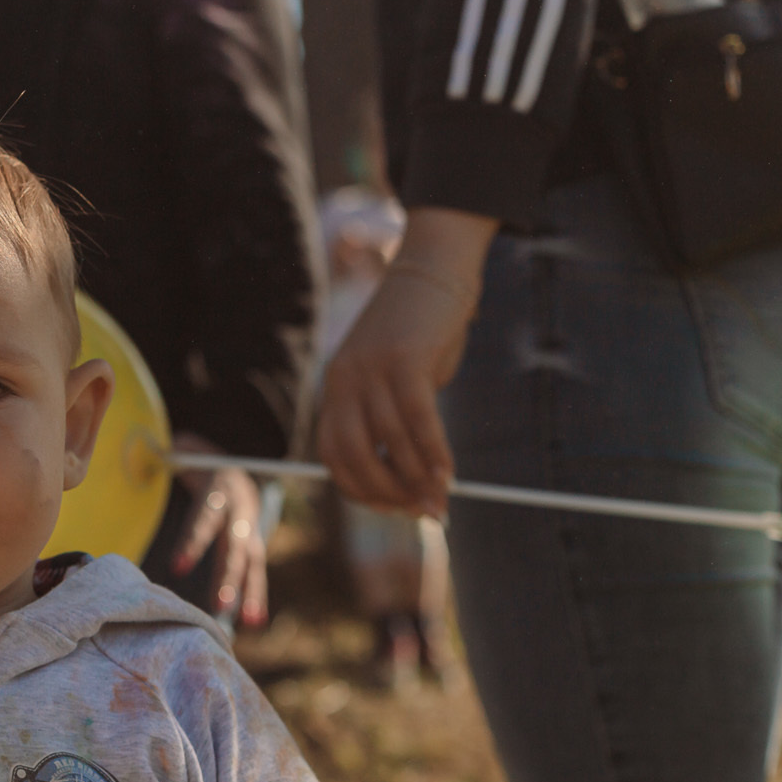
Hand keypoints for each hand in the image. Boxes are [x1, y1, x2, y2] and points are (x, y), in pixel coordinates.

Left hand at [169, 434, 268, 626]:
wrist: (235, 472)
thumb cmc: (196, 468)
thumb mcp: (185, 456)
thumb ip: (165, 458)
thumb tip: (140, 457)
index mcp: (218, 489)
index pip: (204, 517)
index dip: (192, 542)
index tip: (177, 569)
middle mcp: (239, 511)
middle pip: (233, 546)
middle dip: (227, 577)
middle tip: (220, 605)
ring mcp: (250, 530)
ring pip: (252, 562)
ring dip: (251, 594)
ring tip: (249, 622)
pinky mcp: (253, 546)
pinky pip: (255, 572)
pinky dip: (256, 597)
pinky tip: (253, 622)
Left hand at [316, 207, 498, 517]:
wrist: (432, 270)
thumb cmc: (420, 333)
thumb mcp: (395, 380)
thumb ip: (393, 423)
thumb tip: (415, 482)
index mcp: (336, 388)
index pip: (334, 456)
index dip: (362, 490)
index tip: (394, 509)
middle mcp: (344, 380)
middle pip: (355, 456)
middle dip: (387, 493)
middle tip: (420, 512)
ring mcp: (371, 369)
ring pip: (390, 442)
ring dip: (415, 480)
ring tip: (439, 501)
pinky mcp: (404, 359)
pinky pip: (417, 420)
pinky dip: (432, 453)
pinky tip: (446, 474)